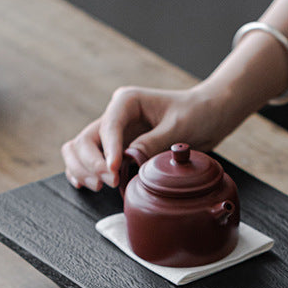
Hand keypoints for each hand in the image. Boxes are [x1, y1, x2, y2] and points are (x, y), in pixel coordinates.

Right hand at [61, 83, 229, 189]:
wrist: (208, 115)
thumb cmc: (195, 114)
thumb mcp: (178, 128)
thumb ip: (152, 143)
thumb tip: (126, 160)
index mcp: (126, 102)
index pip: (107, 127)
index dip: (107, 151)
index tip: (113, 171)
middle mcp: (114, 115)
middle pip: (85, 139)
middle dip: (91, 163)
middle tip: (110, 182)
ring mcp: (113, 133)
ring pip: (80, 149)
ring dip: (83, 169)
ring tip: (99, 186)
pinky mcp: (116, 148)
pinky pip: (89, 159)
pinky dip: (82, 171)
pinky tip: (85, 185)